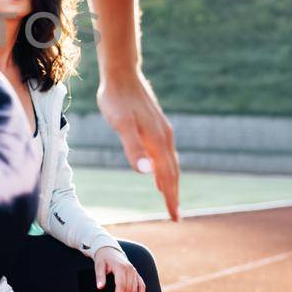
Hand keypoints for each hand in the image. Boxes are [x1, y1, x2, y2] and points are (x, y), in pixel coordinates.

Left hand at [95, 247, 144, 291]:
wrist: (109, 249)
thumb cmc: (103, 258)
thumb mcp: (98, 265)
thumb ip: (100, 276)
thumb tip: (100, 287)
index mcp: (121, 267)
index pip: (121, 286)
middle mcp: (130, 270)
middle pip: (129, 290)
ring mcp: (134, 272)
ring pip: (135, 289)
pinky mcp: (136, 274)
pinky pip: (141, 285)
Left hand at [97, 70, 180, 220]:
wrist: (121, 74)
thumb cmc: (117, 99)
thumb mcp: (121, 124)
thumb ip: (133, 147)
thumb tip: (145, 172)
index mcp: (158, 141)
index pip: (167, 176)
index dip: (171, 197)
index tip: (174, 217)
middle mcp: (164, 138)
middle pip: (172, 172)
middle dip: (173, 194)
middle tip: (175, 215)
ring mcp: (161, 131)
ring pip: (170, 162)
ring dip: (170, 181)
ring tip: (169, 198)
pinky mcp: (155, 125)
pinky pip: (164, 153)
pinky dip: (164, 167)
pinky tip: (157, 170)